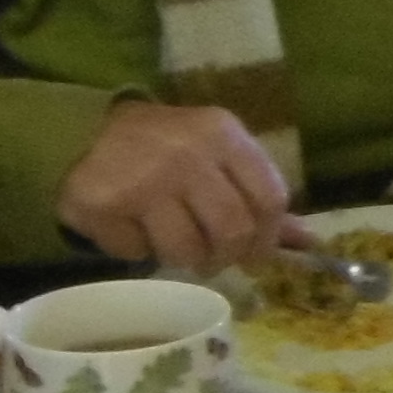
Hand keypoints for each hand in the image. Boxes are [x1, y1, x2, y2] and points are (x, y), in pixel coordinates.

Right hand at [53, 103, 302, 272]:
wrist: (83, 133)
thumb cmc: (165, 150)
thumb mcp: (218, 156)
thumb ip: (259, 196)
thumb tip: (309, 243)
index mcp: (224, 135)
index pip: (270, 198)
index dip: (269, 237)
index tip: (256, 255)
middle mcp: (188, 153)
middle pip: (233, 230)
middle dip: (227, 255)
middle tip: (213, 259)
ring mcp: (145, 179)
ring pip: (187, 249)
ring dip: (183, 259)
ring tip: (173, 243)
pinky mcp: (105, 204)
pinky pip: (137, 252)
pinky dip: (137, 252)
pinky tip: (132, 230)